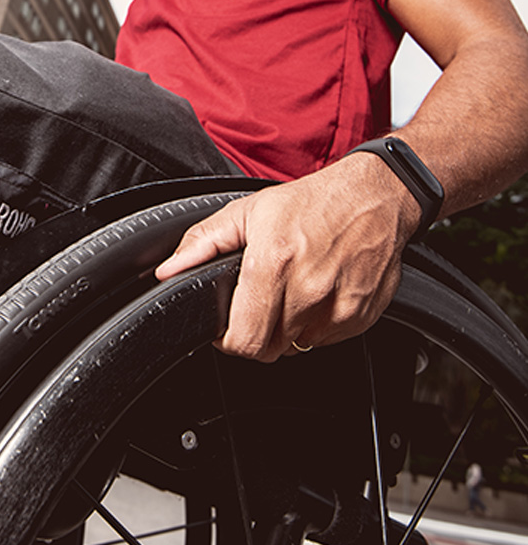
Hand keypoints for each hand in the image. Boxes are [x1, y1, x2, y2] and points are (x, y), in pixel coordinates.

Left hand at [155, 154, 420, 360]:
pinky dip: (315, 325)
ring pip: (297, 346)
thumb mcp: (247, 212)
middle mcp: (308, 288)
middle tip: (257, 305)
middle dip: (255, 333)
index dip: (228, 338)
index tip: (227, 324)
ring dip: (286, 328)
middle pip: (268, 348)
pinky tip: (315, 292)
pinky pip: (326, 340)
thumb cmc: (311, 201)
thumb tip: (169, 270)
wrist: (375, 196)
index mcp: (273, 263)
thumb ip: (203, 243)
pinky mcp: (362, 316)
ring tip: (289, 291)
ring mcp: (339, 306)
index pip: (244, 339)